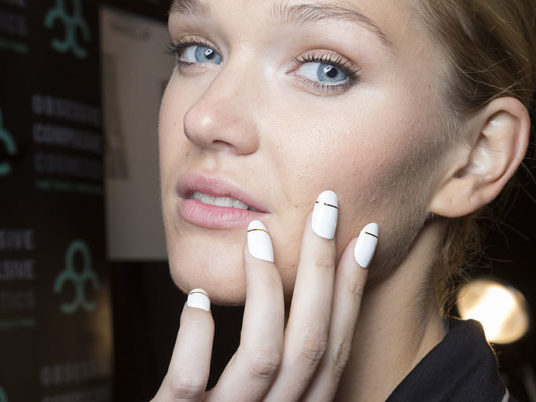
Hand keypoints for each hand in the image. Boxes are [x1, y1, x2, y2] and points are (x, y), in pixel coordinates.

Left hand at [152, 191, 378, 400]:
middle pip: (310, 341)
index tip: (364, 238)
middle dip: (323, 270)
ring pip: (264, 356)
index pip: (334, 345)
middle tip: (326, 209)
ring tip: (258, 237)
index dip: (352, 291)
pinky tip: (197, 297)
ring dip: (266, 290)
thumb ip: (282, 365)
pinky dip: (195, 337)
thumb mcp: (263, 400)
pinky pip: (188, 384)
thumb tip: (294, 300)